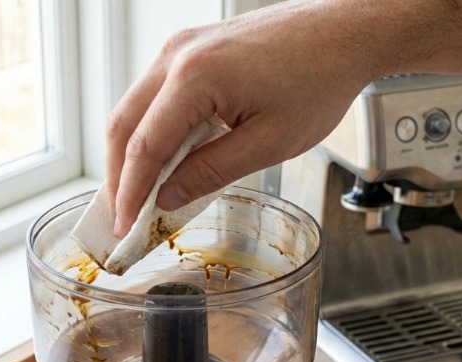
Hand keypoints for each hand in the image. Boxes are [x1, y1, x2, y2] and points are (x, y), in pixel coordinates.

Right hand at [105, 0, 381, 236]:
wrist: (343, 34)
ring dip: (132, 153)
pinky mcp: (192, 48)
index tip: (124, 227)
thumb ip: (211, 173)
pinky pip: (155, 94)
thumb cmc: (319, 80)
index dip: (130, 193)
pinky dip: (151, 130)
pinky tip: (163, 161)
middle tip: (122, 217)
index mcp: (195, 77)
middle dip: (118, 176)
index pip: (144, 146)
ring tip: (139, 196)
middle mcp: (178, 55)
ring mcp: (181, 47)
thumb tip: (167, 197)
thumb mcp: (268, 143)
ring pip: (134, 108)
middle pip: (123, 124)